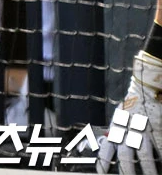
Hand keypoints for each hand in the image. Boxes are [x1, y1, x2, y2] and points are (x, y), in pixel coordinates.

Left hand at [97, 51, 161, 173]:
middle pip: (126, 156)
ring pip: (145, 156)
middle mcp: (128, 131)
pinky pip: (159, 148)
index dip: (103, 162)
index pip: (106, 148)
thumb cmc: (131, 106)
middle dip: (128, 171)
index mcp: (116, 128)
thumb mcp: (118, 118)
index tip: (101, 172)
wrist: (145, 89)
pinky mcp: (157, 131)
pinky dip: (161, 158)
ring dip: (148, 170)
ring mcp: (143, 131)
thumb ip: (113, 132)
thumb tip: (107, 142)